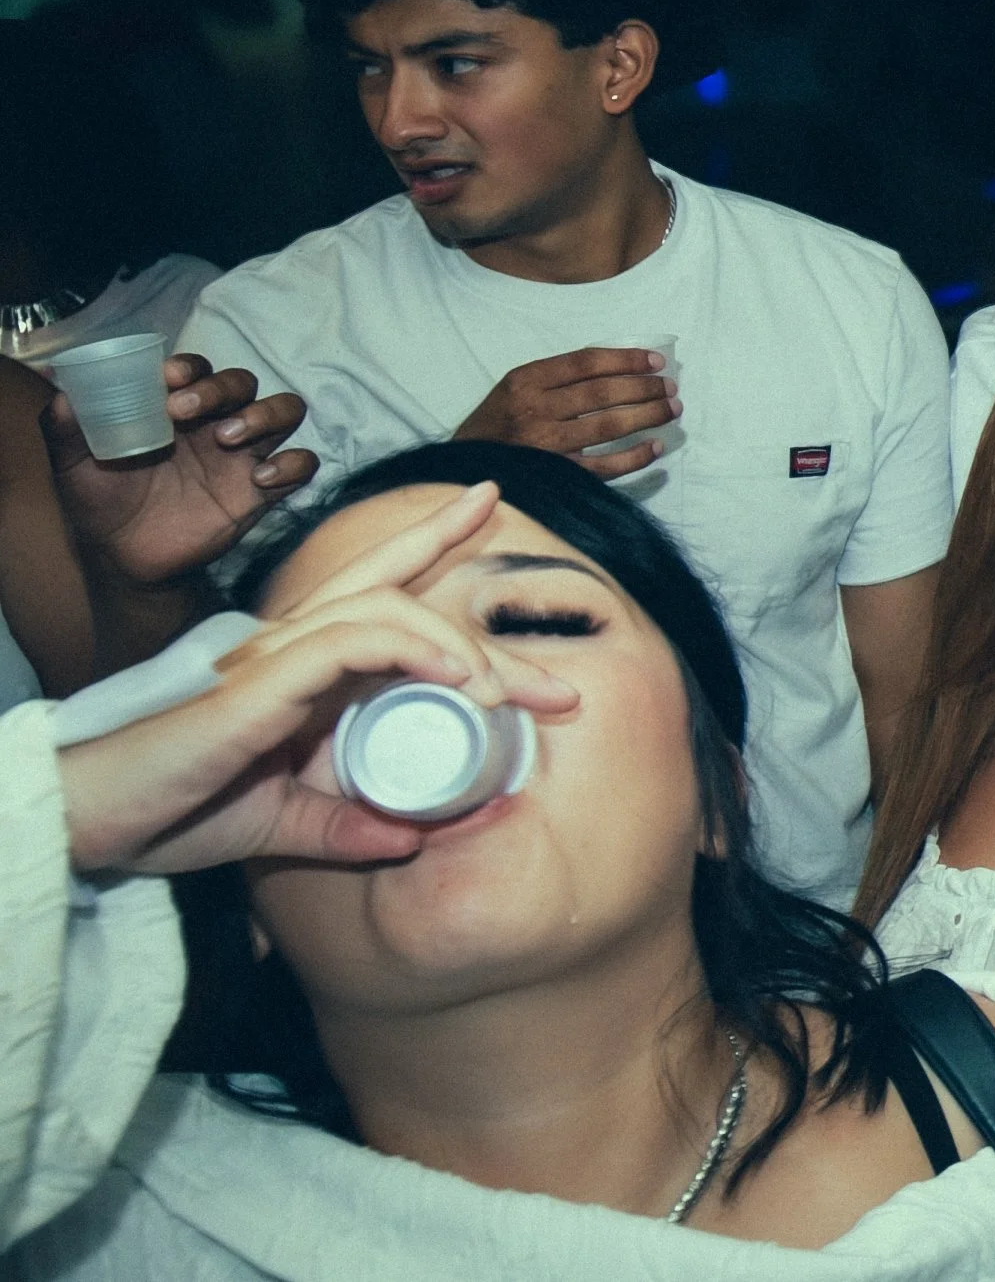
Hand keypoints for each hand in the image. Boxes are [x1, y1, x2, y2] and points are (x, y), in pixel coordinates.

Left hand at [47, 355, 318, 586]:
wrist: (124, 559)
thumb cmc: (101, 502)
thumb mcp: (73, 463)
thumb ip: (65, 427)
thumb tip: (62, 392)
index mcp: (176, 408)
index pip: (198, 369)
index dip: (190, 368)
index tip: (168, 379)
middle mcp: (216, 422)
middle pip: (245, 383)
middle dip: (221, 389)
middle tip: (185, 412)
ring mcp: (244, 456)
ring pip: (286, 411)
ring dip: (265, 415)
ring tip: (229, 438)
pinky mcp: (263, 492)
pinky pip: (302, 465)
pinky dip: (292, 464)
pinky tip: (260, 479)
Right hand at [57, 481, 578, 874]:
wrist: (93, 825)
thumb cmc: (172, 810)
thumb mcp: (283, 825)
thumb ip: (349, 825)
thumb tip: (414, 836)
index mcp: (301, 664)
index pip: (378, 583)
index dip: (431, 536)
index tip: (487, 502)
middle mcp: (289, 643)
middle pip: (400, 592)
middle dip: (486, 622)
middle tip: (557, 681)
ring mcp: (271, 654)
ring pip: (388, 610)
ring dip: (460, 650)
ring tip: (509, 695)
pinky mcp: (255, 680)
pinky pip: (350, 641)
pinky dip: (411, 649)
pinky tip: (454, 675)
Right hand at [452, 347, 676, 480]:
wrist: (463, 469)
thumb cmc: (497, 426)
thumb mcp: (515, 389)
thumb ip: (558, 378)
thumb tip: (620, 368)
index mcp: (525, 379)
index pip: (587, 362)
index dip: (626, 359)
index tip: (656, 361)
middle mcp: (534, 408)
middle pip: (603, 392)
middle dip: (644, 388)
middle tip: (671, 387)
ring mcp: (545, 444)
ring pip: (609, 425)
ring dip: (647, 416)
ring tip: (671, 410)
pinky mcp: (554, 475)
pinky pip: (604, 466)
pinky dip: (634, 457)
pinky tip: (655, 448)